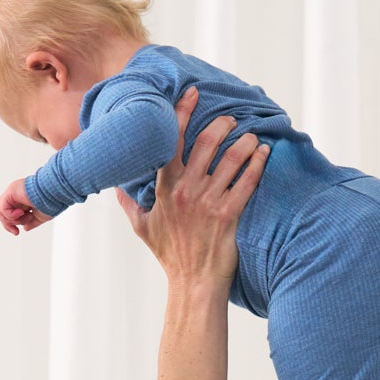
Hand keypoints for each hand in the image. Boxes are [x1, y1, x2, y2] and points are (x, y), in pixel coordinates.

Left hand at [0, 179, 46, 235]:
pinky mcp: (11, 191)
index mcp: (22, 199)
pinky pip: (2, 206)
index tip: (17, 232)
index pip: (8, 213)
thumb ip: (32, 222)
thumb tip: (25, 228)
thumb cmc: (50, 203)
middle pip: (2, 212)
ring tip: (23, 218)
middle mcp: (15, 195)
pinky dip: (10, 214)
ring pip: (0, 209)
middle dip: (7, 224)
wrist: (53, 195)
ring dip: (11, 220)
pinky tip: (21, 212)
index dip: (10, 224)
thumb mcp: (40, 216)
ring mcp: (12, 192)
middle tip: (16, 232)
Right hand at [115, 87, 268, 288]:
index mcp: (165, 189)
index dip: (182, 113)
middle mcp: (186, 192)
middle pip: (206, 143)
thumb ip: (130, 203)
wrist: (193, 285)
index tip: (192, 94)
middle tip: (231, 119)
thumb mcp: (143, 228)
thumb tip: (115, 187)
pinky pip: (247, 183)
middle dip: (221, 124)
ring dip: (244, 142)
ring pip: (230, 160)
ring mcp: (208, 203)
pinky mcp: (229, 216)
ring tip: (251, 135)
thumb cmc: (170, 257)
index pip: (172, 142)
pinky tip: (264, 153)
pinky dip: (258, 164)